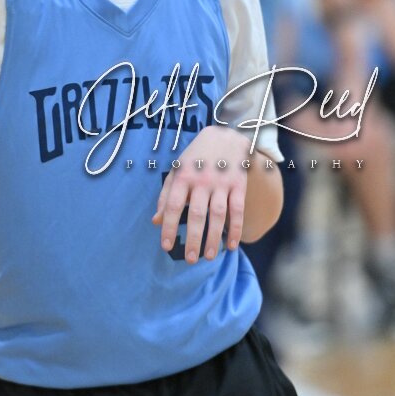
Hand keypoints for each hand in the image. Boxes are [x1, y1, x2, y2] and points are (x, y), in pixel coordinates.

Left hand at [152, 126, 249, 262]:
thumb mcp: (177, 171)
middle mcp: (202, 180)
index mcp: (183, 176)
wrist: (226, 136)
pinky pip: (237, 211)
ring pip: (218, 215)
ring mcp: (222, 183)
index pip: (172, 205)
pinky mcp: (239, 185)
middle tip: (189, 259)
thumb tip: (156, 221)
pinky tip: (232, 245)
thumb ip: (165, 195)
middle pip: (196, 214)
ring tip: (209, 257)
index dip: (168, 226)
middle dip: (193, 238)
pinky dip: (235, 229)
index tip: (166, 246)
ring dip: (214, 238)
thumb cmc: (196, 158)